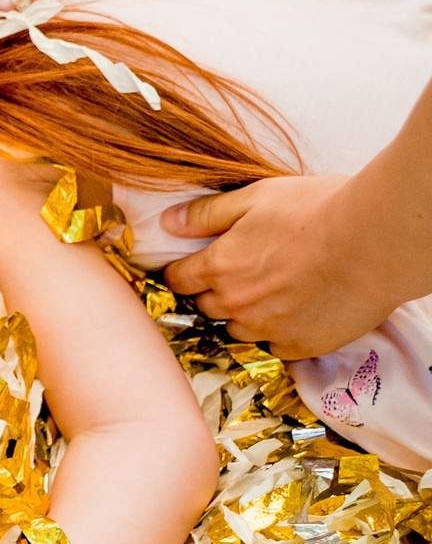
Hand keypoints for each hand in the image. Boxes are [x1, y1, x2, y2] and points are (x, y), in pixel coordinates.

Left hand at [162, 176, 390, 359]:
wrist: (376, 241)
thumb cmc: (318, 210)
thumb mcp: (256, 198)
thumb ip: (207, 214)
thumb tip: (167, 223)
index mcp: (218, 267)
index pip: (177, 281)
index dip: (184, 273)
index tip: (194, 269)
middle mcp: (235, 303)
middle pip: (206, 307)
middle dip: (216, 293)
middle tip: (245, 276)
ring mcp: (266, 328)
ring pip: (237, 331)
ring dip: (246, 316)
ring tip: (275, 294)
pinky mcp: (299, 346)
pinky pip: (275, 346)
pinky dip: (280, 333)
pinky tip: (299, 312)